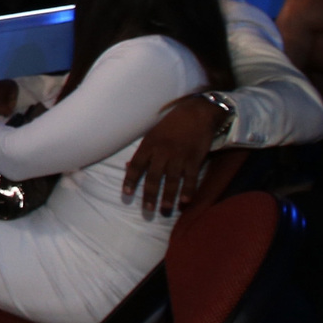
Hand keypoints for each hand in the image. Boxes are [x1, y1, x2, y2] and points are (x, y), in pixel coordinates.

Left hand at [122, 96, 224, 216]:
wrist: (196, 113)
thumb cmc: (172, 124)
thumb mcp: (152, 134)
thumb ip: (143, 152)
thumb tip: (129, 166)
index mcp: (150, 144)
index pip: (137, 165)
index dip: (130, 179)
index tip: (126, 193)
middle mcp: (163, 151)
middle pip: (153, 176)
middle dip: (149, 194)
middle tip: (147, 209)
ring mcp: (179, 156)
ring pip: (171, 180)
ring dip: (168, 196)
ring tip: (164, 209)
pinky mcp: (194, 159)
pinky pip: (191, 178)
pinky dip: (188, 191)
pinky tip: (185, 202)